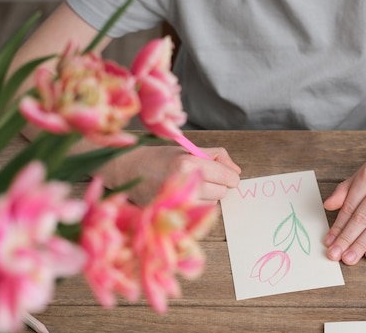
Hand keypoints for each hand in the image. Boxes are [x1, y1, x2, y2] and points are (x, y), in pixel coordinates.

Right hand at [99, 144, 240, 205]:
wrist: (128, 171)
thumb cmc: (159, 158)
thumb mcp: (188, 149)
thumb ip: (216, 156)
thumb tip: (237, 171)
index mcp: (188, 164)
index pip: (226, 177)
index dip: (230, 177)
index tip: (228, 176)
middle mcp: (184, 184)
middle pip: (221, 192)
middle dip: (218, 185)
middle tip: (204, 178)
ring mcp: (177, 203)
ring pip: (212, 204)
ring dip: (207, 197)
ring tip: (191, 187)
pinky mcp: (172, 215)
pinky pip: (198, 213)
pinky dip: (197, 206)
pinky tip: (184, 197)